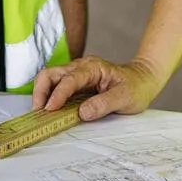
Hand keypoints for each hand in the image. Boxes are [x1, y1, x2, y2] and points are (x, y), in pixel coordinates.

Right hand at [32, 56, 162, 120]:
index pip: (69, 79)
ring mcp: (76, 74)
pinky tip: (49, 110)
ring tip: (41, 113)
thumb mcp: (125, 97)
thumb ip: (104, 104)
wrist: (143, 79)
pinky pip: (56, 86)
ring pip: (50, 78)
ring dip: (42, 94)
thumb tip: (82, 112)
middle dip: (41, 91)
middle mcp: (81, 67)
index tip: (50, 109)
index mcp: (92, 68)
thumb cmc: (136, 87)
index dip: (58, 94)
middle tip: (38, 111)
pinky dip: (49, 97)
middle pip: (51, 73)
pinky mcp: (75, 83)